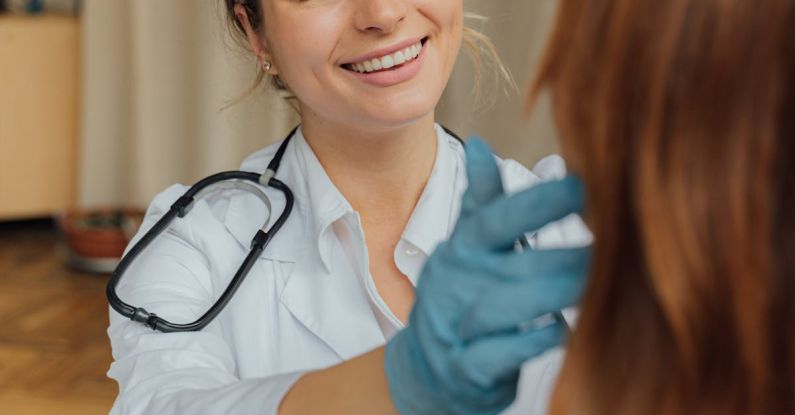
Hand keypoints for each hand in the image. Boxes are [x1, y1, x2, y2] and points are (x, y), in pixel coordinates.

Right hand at [384, 139, 589, 414]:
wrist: (428, 369)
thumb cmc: (459, 299)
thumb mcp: (464, 247)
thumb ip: (481, 201)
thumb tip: (480, 145)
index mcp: (463, 251)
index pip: (495, 219)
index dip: (537, 202)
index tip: (583, 185)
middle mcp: (458, 285)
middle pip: (512, 264)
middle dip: (565, 256)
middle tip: (613, 246)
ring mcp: (457, 328)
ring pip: (504, 308)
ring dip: (552, 294)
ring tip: (594, 285)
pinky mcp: (466, 369)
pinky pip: (498, 355)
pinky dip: (530, 343)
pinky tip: (561, 329)